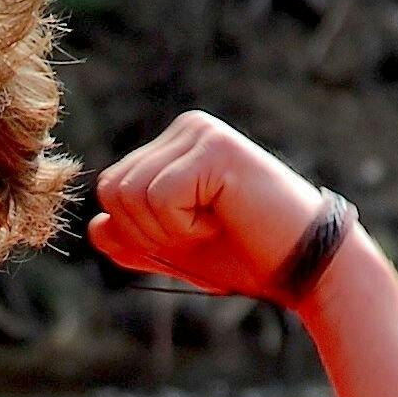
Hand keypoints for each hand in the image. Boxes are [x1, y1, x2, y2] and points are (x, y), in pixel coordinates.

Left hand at [89, 111, 333, 303]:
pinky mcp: (215, 149)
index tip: (191, 235)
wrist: (301, 267)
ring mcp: (201, 134)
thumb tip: (97, 227)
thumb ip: (136, 240)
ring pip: (131, 194)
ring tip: (215, 224)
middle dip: (148, 233)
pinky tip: (224, 218)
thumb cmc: (246, 256)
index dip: (139, 232)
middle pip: (113, 189)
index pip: (112, 189)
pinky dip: (185, 226)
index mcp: (174, 145)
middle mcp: (186, 129)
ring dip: (168, 231)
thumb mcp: (177, 250)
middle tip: (203, 233)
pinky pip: (159, 197)